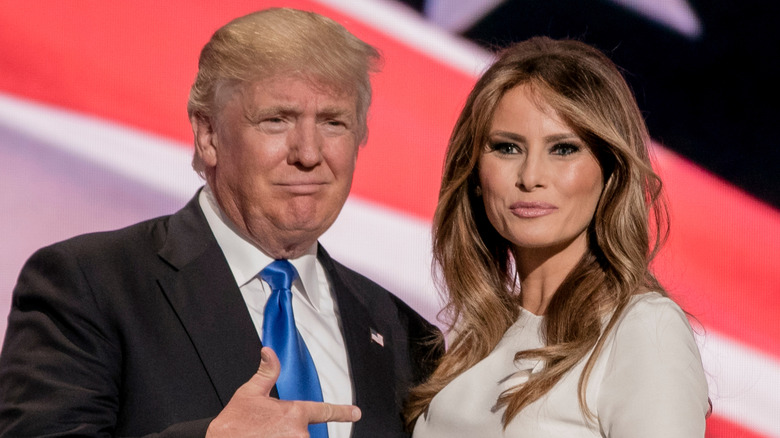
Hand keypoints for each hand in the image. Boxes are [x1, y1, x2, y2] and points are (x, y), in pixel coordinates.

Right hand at [206, 347, 360, 436]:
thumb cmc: (233, 425)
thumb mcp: (249, 393)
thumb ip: (267, 373)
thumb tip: (270, 352)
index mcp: (292, 414)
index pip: (324, 411)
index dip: (343, 411)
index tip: (355, 413)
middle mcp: (298, 434)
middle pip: (306, 432)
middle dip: (291, 431)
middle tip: (268, 430)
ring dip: (286, 437)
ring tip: (265, 435)